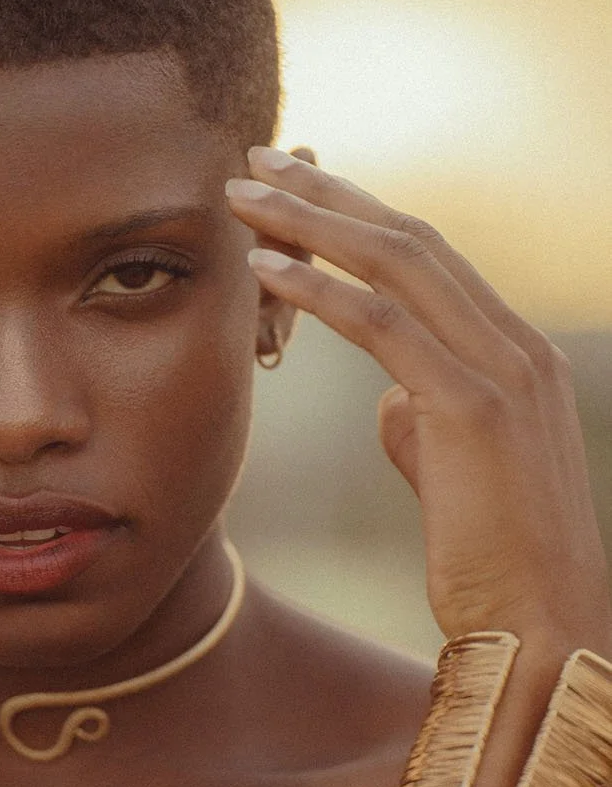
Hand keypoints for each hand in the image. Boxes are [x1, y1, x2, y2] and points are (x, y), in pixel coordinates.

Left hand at [226, 149, 611, 654]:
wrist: (542, 624)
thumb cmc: (496, 561)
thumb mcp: (458, 471)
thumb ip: (427, 419)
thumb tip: (391, 399)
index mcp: (518, 353)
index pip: (430, 260)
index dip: (359, 217)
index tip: (296, 190)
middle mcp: (518, 346)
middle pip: (411, 238)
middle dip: (329, 193)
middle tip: (258, 161)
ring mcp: (501, 370)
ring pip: (395, 264)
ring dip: (311, 222)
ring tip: (243, 197)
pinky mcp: (470, 408)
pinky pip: (382, 325)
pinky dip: (319, 289)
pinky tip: (265, 268)